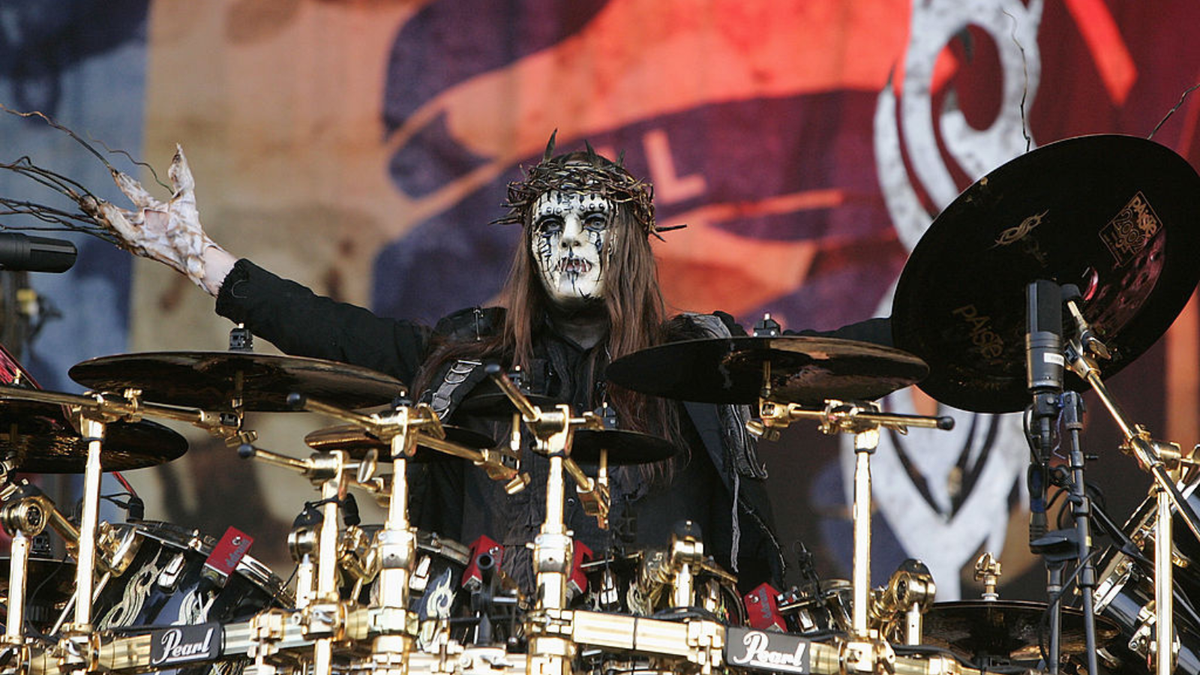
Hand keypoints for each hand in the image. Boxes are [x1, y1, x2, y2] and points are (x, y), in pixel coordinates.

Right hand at [81, 145, 228, 294]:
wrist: (196, 251)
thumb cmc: (191, 228)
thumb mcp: (185, 197)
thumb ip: (181, 175)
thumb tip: (179, 149)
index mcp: (149, 208)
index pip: (132, 192)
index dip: (122, 180)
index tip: (114, 171)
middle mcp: (140, 221)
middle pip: (110, 210)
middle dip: (94, 203)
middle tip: (78, 194)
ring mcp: (137, 232)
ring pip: (111, 222)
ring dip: (99, 211)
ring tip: (89, 201)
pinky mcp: (137, 243)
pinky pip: (122, 230)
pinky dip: (113, 220)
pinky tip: (105, 209)